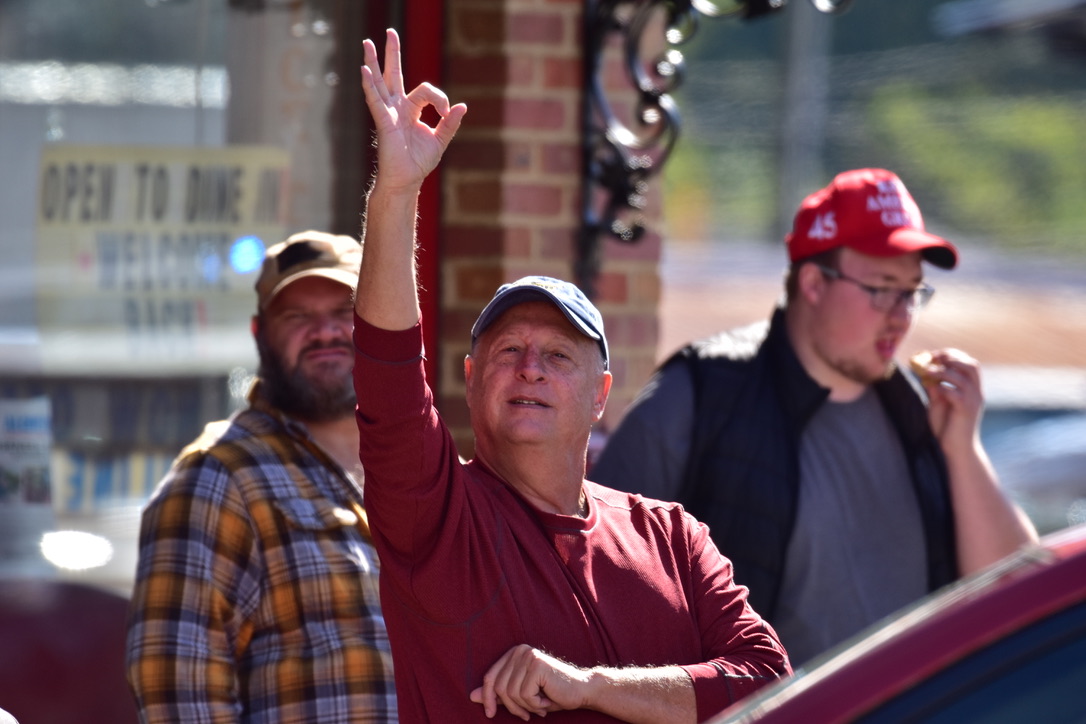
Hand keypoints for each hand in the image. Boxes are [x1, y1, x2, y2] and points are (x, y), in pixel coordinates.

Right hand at [360, 28, 465, 192]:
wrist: (407, 180)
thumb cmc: (419, 162)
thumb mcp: (440, 140)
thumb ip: (450, 123)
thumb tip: (463, 106)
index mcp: (411, 110)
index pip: (426, 91)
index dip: (440, 98)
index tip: (447, 112)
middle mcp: (398, 108)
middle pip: (394, 74)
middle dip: (392, 53)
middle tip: (389, 32)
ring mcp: (389, 113)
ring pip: (380, 82)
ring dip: (374, 61)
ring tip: (367, 42)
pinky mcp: (384, 122)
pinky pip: (376, 100)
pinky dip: (370, 84)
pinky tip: (365, 69)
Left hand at [469, 645, 589, 719]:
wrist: (582, 691)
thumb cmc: (552, 694)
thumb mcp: (521, 695)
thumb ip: (499, 693)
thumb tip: (472, 696)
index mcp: (514, 653)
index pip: (490, 677)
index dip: (488, 697)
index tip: (490, 714)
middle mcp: (520, 651)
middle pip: (499, 687)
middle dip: (512, 707)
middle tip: (527, 714)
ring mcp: (528, 656)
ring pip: (511, 693)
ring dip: (525, 707)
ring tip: (540, 706)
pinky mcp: (537, 666)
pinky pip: (524, 694)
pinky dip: (534, 705)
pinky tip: (547, 700)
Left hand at [918, 348, 984, 453]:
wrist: (956, 450)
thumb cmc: (946, 428)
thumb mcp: (938, 404)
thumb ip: (935, 389)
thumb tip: (927, 373)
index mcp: (971, 389)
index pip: (969, 364)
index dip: (952, 355)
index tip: (933, 355)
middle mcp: (976, 393)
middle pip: (971, 365)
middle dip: (952, 357)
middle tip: (933, 358)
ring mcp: (973, 402)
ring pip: (964, 377)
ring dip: (944, 370)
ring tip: (928, 370)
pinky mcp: (965, 411)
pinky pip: (957, 394)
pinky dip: (944, 387)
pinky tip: (933, 388)